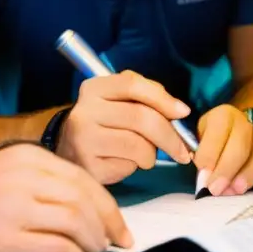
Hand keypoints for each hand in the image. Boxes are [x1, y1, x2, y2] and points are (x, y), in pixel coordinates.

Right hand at [0, 143, 132, 251]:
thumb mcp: (5, 173)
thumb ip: (44, 182)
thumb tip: (87, 204)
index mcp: (28, 159)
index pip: (83, 179)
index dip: (108, 204)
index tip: (118, 222)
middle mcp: (24, 179)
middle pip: (85, 200)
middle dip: (108, 224)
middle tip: (117, 240)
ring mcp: (15, 210)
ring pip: (76, 223)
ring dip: (93, 241)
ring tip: (95, 251)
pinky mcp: (6, 241)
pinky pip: (57, 249)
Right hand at [56, 70, 193, 184]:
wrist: (69, 150)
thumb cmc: (105, 123)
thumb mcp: (119, 100)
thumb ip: (146, 96)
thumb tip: (179, 111)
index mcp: (94, 88)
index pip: (133, 85)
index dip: (163, 99)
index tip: (183, 112)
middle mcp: (85, 111)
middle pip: (140, 118)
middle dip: (170, 136)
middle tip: (183, 150)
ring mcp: (84, 140)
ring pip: (138, 145)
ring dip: (151, 154)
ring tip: (144, 154)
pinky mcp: (88, 166)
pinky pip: (127, 166)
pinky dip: (135, 166)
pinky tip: (125, 162)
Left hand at [194, 105, 252, 195]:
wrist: (235, 129)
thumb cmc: (212, 138)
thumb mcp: (199, 137)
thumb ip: (199, 153)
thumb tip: (204, 176)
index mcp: (224, 115)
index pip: (219, 132)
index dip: (209, 155)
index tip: (202, 175)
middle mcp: (246, 122)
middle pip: (241, 146)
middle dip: (227, 170)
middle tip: (215, 189)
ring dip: (248, 175)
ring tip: (235, 191)